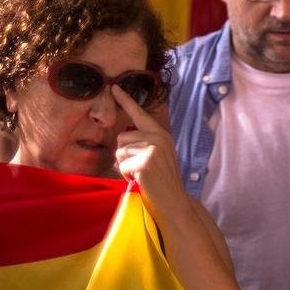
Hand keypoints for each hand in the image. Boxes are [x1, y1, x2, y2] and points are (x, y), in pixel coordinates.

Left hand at [113, 85, 191, 217]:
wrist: (175, 202)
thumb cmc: (162, 182)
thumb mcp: (157, 157)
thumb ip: (143, 145)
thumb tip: (121, 143)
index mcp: (161, 134)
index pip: (139, 114)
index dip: (125, 100)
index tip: (113, 87)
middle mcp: (158, 137)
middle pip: (121, 139)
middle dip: (124, 156)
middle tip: (139, 170)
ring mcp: (153, 149)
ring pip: (119, 152)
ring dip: (124, 167)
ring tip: (140, 176)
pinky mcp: (146, 162)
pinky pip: (122, 165)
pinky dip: (126, 176)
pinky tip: (140, 181)